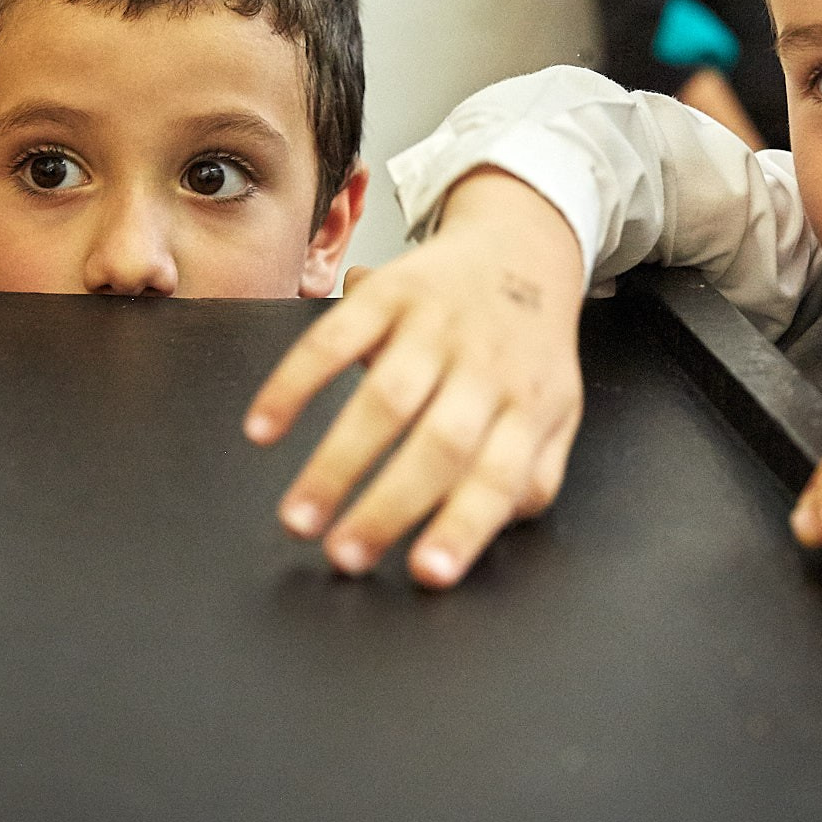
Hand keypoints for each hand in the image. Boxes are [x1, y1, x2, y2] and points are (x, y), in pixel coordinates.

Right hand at [244, 169, 586, 588]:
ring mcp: (436, 325)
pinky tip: (264, 429)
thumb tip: (493, 525)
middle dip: (387, 506)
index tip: (426, 574)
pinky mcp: (389, 290)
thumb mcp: (557, 412)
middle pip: (440, 443)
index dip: (464, 526)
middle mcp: (486, 364)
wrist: (521, 247)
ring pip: (386, 398)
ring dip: (336, 462)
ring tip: (298, 518)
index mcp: (531, 404)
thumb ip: (535, 474)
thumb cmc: (529, 350)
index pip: (502, 476)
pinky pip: (334, 336)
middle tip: (343, 556)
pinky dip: (293, 382)